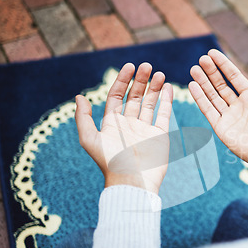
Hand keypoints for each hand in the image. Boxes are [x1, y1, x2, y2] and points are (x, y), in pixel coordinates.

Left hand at [75, 63, 172, 193]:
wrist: (132, 181)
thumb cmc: (110, 162)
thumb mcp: (89, 139)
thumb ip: (83, 118)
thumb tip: (79, 96)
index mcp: (112, 124)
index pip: (117, 96)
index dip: (122, 80)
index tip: (130, 67)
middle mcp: (128, 124)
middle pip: (134, 97)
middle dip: (140, 80)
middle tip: (147, 65)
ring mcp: (145, 129)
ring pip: (150, 103)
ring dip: (154, 88)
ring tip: (160, 74)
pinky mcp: (159, 136)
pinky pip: (164, 115)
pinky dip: (166, 101)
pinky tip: (168, 88)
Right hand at [189, 50, 247, 176]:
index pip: (233, 77)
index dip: (223, 65)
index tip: (211, 53)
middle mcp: (238, 107)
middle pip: (220, 85)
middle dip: (210, 72)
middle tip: (201, 60)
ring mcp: (229, 118)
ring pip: (212, 97)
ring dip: (202, 83)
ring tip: (193, 69)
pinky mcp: (221, 128)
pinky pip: (208, 110)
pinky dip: (200, 98)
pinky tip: (192, 85)